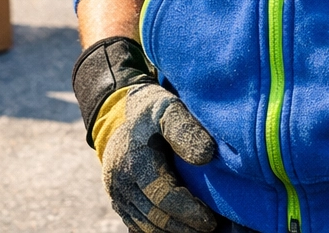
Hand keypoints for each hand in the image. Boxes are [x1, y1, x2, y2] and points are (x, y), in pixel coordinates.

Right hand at [73, 36, 218, 232]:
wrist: (119, 115)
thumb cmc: (150, 112)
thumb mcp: (168, 108)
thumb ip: (185, 128)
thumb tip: (206, 156)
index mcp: (134, 161)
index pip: (163, 197)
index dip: (189, 212)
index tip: (211, 219)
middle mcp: (121, 182)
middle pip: (155, 218)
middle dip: (185, 227)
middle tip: (211, 227)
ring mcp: (117, 195)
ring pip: (146, 226)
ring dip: (173, 232)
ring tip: (198, 229)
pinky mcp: (119, 202)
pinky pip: (138, 226)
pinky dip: (160, 231)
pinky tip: (181, 227)